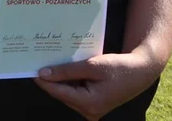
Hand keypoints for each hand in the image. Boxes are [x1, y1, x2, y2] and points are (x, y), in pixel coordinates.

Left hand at [35, 48, 161, 120]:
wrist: (141, 72)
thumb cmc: (119, 68)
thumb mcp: (92, 65)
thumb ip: (67, 70)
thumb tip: (43, 74)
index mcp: (89, 104)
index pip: (57, 92)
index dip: (43, 80)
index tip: (29, 67)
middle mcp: (89, 111)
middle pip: (61, 93)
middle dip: (51, 78)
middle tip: (39, 60)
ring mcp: (91, 110)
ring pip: (67, 93)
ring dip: (60, 79)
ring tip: (50, 61)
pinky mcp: (93, 105)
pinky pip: (75, 93)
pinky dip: (70, 81)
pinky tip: (65, 68)